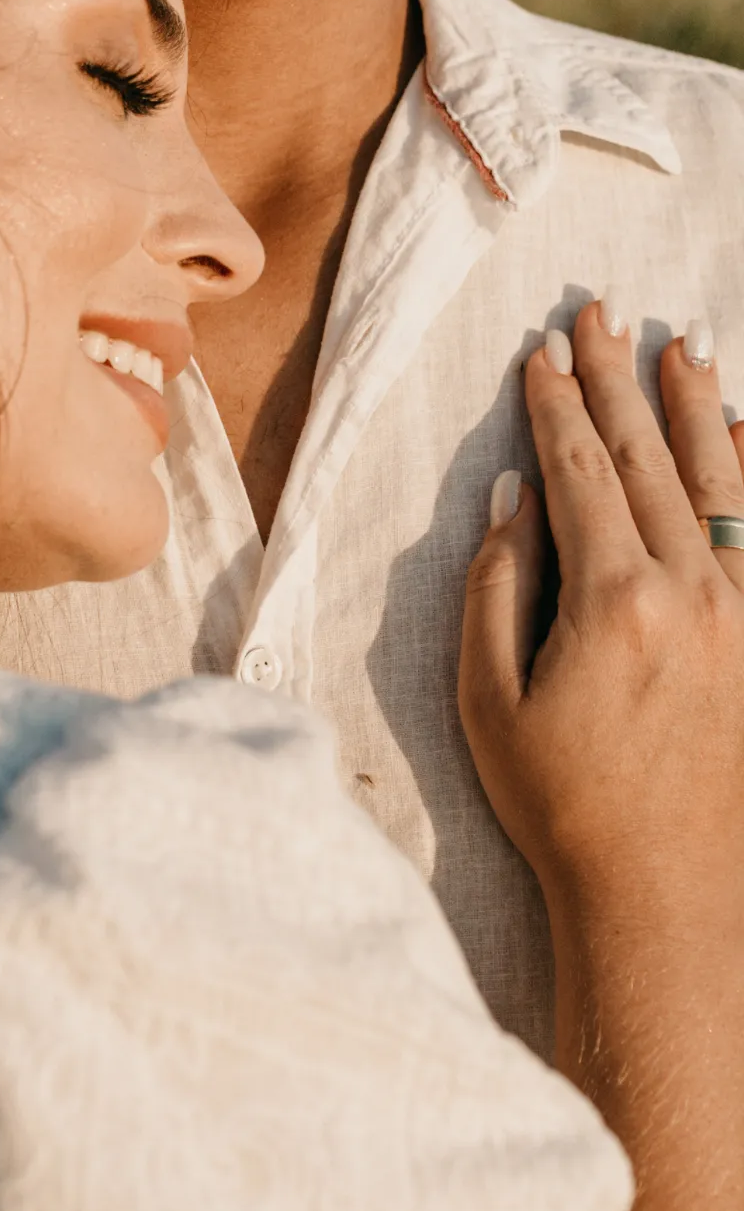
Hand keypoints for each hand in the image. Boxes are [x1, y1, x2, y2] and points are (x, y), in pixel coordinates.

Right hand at [460, 298, 743, 1210]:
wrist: (665, 895)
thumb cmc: (562, 801)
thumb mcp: (490, 698)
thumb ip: (499, 586)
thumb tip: (511, 498)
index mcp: (614, 600)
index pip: (578, 472)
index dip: (554, 407)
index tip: (538, 354)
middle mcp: (693, 592)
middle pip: (648, 458)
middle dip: (616, 380)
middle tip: (599, 315)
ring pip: (721, 481)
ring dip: (695, 407)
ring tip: (680, 345)